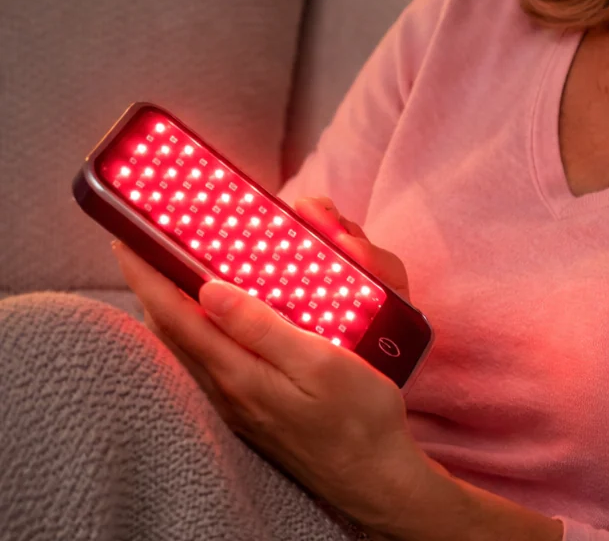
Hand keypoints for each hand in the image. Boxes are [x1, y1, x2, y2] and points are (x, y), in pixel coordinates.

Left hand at [112, 195, 427, 529]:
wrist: (373, 476)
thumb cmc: (357, 417)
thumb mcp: (319, 362)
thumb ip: (262, 327)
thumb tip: (208, 289)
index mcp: (240, 372)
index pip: (178, 315)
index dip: (149, 276)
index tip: (126, 241)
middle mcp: (227, 390)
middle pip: (171, 332)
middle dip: (151, 287)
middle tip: (142, 248)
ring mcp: (237, 403)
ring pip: (184, 348)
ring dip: (170, 308)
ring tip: (166, 276)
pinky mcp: (251, 410)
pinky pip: (205, 361)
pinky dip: (194, 330)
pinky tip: (208, 322)